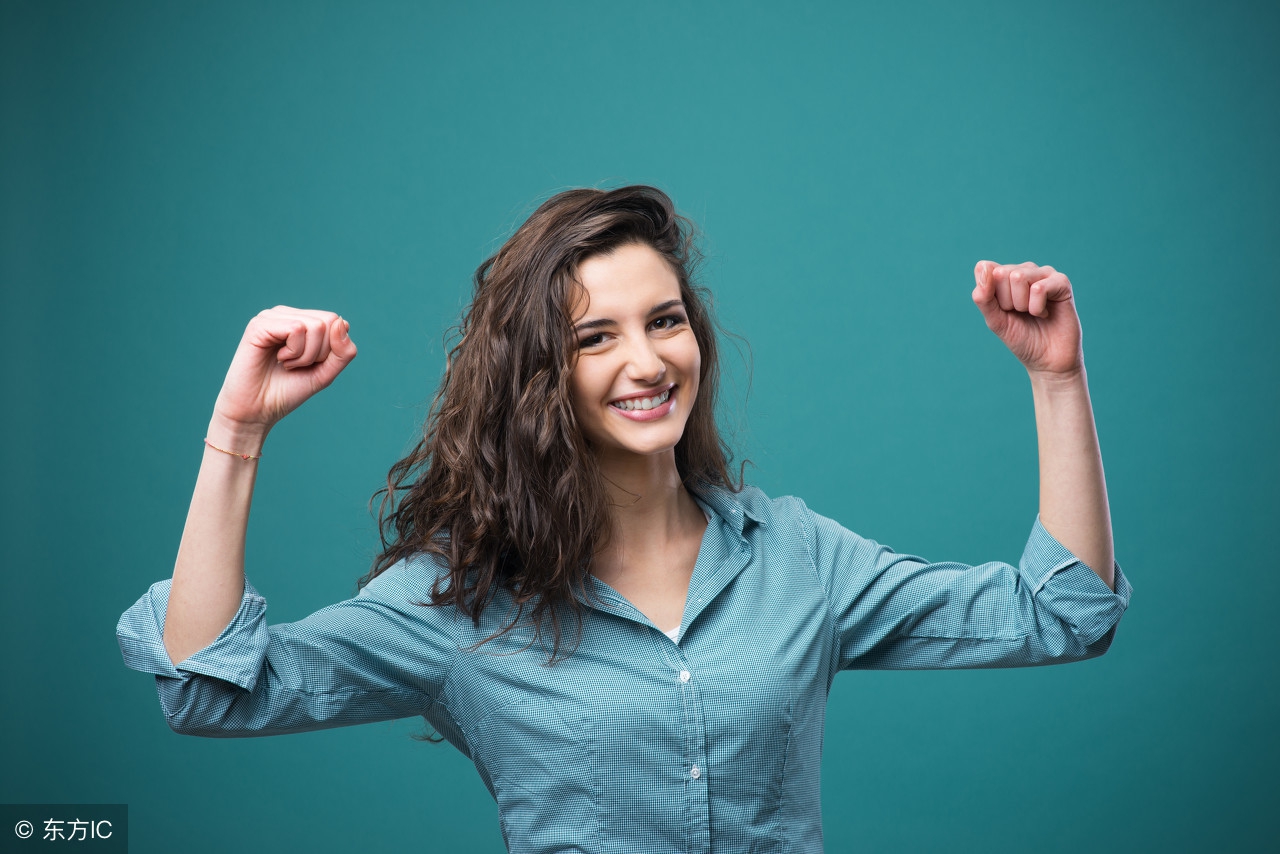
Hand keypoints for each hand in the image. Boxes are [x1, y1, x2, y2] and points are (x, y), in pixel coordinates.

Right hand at [211, 307, 357, 433]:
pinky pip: (296, 329)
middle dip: (320, 353)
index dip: (332, 350)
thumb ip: (343, 351)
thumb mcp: (325, 373)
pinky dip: (294, 352)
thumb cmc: (288, 391)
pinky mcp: (259, 325)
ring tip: (286, 364)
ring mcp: (272, 317)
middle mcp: (287, 314)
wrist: (257, 410)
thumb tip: (341, 322)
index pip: (336, 322)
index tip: (310, 365)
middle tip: (297, 365)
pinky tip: (279, 360)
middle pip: (328, 321)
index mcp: (301, 321)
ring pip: (315, 326)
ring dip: (306, 355)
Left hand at [972, 261, 1083, 376]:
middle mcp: (1024, 270)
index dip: (989, 294)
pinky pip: (1038, 288)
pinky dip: (1037, 308)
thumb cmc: (1020, 338)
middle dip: (1007, 301)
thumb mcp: (994, 319)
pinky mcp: (1061, 282)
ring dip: (1022, 305)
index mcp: (1004, 275)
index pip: (984, 268)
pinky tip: (1045, 313)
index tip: (1002, 309)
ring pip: (1018, 277)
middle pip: (1001, 273)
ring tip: (1033, 313)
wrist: (1047, 360)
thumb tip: (983, 266)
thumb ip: (983, 296)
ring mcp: (1043, 273)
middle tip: (1020, 313)